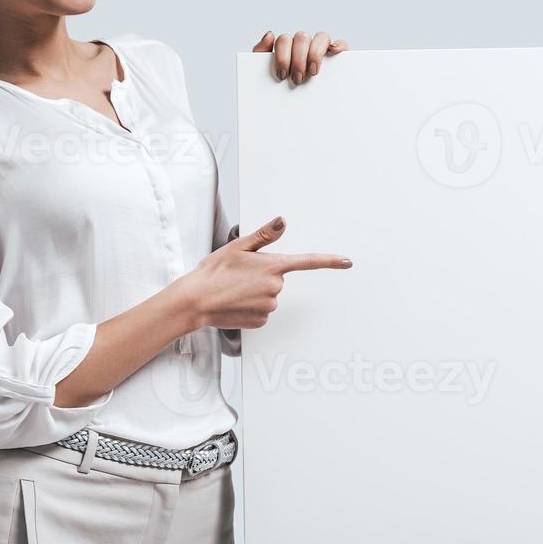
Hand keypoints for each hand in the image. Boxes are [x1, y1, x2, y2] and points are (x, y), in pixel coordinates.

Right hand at [180, 216, 351, 330]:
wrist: (195, 301)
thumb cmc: (213, 272)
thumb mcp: (237, 247)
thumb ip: (264, 236)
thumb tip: (282, 222)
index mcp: (272, 266)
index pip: (307, 261)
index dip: (330, 261)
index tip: (347, 261)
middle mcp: (274, 287)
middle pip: (277, 280)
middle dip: (262, 277)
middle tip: (238, 276)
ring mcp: (269, 306)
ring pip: (269, 296)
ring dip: (254, 293)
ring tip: (232, 289)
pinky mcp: (261, 321)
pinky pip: (262, 311)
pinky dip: (250, 307)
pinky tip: (235, 303)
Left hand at [254, 30, 348, 84]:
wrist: (289, 114)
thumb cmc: (277, 88)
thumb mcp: (263, 73)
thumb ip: (260, 52)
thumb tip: (270, 34)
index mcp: (286, 48)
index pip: (284, 40)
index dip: (283, 56)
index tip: (282, 75)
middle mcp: (303, 45)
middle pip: (302, 38)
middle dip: (298, 59)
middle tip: (297, 79)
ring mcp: (320, 49)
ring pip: (321, 37)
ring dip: (315, 53)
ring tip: (312, 72)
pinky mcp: (336, 57)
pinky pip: (341, 44)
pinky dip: (339, 45)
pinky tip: (334, 52)